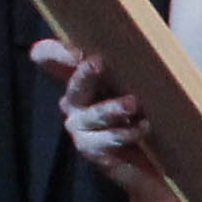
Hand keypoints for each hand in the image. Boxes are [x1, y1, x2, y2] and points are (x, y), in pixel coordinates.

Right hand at [46, 36, 162, 201]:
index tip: (75, 47)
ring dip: (112, 108)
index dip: (55, 52)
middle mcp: (74, 102)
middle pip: (73, 84)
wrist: (152, 162)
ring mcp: (80, 128)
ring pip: (93, 115)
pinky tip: (143, 127)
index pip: (50, 57)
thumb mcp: (137, 83)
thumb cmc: (144, 114)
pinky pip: (105, 140)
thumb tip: (147, 39)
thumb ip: (132, 63)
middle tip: (99, 63)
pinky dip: (126, 133)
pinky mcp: (91, 151)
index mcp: (81, 79)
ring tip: (133, 104)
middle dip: (85, 73)